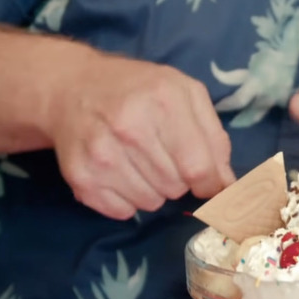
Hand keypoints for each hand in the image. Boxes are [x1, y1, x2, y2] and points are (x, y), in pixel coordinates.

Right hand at [45, 53, 234, 219]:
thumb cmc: (139, 90)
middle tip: (163, 156)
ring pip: (151, 202)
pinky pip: (123, 212)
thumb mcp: (185, 94)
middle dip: (179, 179)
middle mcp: (130, 127)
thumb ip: (214, 137)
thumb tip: (227, 184)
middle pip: (176, 187)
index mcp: (164, 101)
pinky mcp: (80, 176)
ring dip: (154, 190)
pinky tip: (120, 172)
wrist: (72, 87)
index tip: (208, 182)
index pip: (198, 167)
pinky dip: (128, 199)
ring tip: (140, 161)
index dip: (210, 183)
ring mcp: (101, 153)